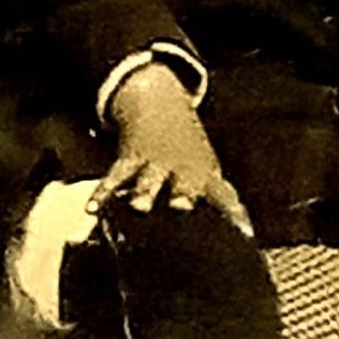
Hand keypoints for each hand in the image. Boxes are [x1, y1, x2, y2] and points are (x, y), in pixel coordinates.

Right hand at [92, 63, 253, 232]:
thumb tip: (246, 229)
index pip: (224, 197)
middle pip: (185, 186)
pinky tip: (92, 208)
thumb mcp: (208, 170)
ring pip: (149, 181)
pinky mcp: (130, 159)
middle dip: (183, 197)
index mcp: (205, 176)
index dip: (234, 214)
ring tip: (139, 207)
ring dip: (144, 193)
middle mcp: (181, 170)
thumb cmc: (188, 152)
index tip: (242, 233)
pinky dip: (102, 192)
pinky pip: (115, 177)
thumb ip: (221, 199)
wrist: (159, 105)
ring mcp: (155, 163)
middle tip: (182, 208)